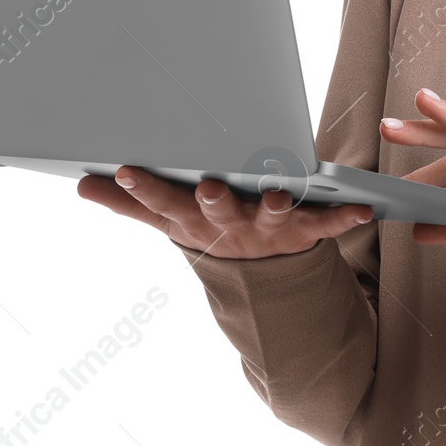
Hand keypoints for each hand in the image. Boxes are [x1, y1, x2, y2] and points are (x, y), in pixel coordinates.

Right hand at [76, 166, 373, 259]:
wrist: (259, 276)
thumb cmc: (208, 226)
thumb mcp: (166, 218)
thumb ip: (128, 203)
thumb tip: (82, 186)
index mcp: (191, 220)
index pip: (161, 204)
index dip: (144, 190)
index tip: (127, 170)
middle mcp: (228, 226)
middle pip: (216, 212)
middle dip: (213, 201)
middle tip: (208, 186)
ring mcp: (266, 230)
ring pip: (268, 217)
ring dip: (274, 206)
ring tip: (279, 194)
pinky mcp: (304, 230)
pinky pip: (326, 224)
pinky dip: (344, 218)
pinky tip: (363, 209)